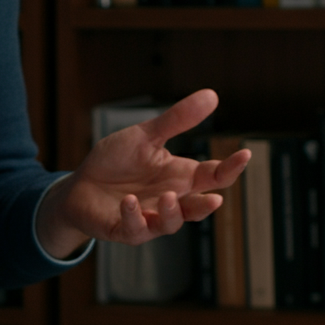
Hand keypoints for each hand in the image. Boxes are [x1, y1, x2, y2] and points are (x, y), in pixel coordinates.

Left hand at [36, 89, 249, 258]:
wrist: (80, 185)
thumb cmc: (116, 162)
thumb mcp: (145, 137)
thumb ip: (177, 120)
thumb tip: (212, 95)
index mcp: (180, 176)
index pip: (214, 176)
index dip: (231, 168)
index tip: (244, 154)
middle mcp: (170, 199)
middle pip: (198, 207)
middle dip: (206, 205)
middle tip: (214, 199)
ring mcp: (149, 217)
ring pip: (170, 224)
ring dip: (172, 213)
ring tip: (167, 197)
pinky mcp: (124, 229)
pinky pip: (135, 229)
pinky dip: (134, 216)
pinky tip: (128, 201)